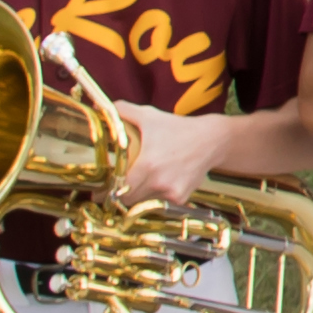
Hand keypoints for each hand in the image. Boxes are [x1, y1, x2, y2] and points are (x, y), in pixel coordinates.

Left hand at [110, 107, 229, 207]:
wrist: (211, 140)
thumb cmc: (178, 128)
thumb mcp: (149, 115)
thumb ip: (124, 111)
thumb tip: (102, 109)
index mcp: (147, 164)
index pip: (120, 188)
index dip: (108, 192)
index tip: (102, 190)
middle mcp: (159, 181)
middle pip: (129, 200)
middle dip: (121, 195)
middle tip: (116, 188)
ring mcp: (171, 191)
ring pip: (144, 203)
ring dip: (139, 197)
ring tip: (138, 186)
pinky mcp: (181, 197)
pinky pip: (160, 203)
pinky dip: (156, 197)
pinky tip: (158, 185)